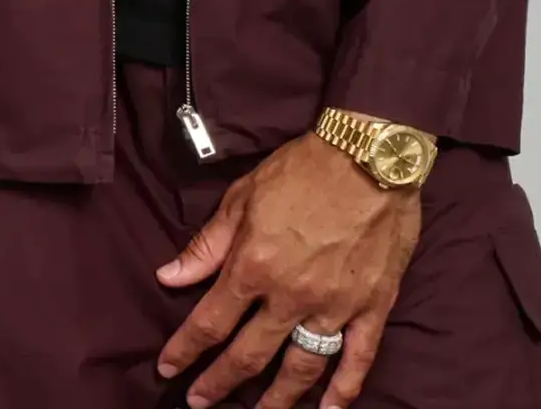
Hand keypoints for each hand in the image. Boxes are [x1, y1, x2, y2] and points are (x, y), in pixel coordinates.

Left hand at [155, 135, 422, 408]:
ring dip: (277, 400)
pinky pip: (357, 359)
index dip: (185, 351)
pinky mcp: (372, 308)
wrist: (369, 157)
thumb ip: (207, 245)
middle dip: (220, 384)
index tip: (168, 370)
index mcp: (253, 267)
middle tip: (199, 403)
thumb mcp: (241, 198)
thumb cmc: (301, 171)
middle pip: (249, 355)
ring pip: (300, 368)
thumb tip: (169, 277)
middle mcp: (290, 296)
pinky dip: (344, 391)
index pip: (209, 322)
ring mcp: (334, 307)